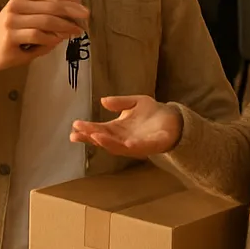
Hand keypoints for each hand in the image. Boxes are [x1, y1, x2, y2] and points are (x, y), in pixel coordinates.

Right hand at [0, 0, 89, 73]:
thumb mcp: (26, 19)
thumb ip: (45, 16)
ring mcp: (12, 21)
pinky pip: (37, 35)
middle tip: (86, 19)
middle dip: (72, 12)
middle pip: (52, 6)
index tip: (83, 9)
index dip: (70, 2)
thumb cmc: (7, 35)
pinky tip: (59, 40)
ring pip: (46, 20)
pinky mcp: (10, 37)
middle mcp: (16, 5)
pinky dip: (52, 38)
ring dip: (65, 27)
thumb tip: (72, 20)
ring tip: (76, 32)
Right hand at [69, 94, 183, 156]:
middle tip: (76, 133)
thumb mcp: (134, 102)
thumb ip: (120, 102)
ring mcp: (136, 144)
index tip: (74, 126)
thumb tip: (103, 101)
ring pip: (118, 146)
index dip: (87, 129)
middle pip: (103, 140)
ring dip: (106, 142)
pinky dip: (131, 146)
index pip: (99, 130)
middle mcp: (123, 139)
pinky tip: (124, 143)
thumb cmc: (153, 112)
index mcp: (118, 129)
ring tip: (94, 136)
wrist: (175, 119)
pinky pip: (139, 147)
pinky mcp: (151, 146)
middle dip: (90, 137)